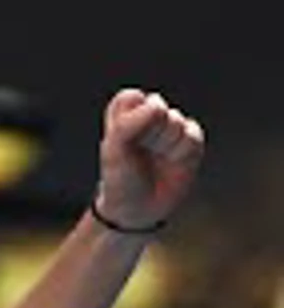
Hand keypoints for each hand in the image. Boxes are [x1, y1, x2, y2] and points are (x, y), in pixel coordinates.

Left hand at [96, 88, 205, 229]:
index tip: (124, 139)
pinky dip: (182, 150)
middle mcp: (148, 120)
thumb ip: (128, 124)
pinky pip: (193, 134)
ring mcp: (170, 130)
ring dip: (165, 142)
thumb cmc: (120, 179)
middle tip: (140, 153)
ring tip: (156, 158)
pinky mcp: (189, 143)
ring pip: (176, 120)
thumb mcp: (113, 151)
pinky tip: (173, 161)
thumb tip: (157, 107)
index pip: (132, 97)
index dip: (131, 117)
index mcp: (124, 117)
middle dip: (148, 131)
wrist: (139, 209)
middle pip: (157, 106)